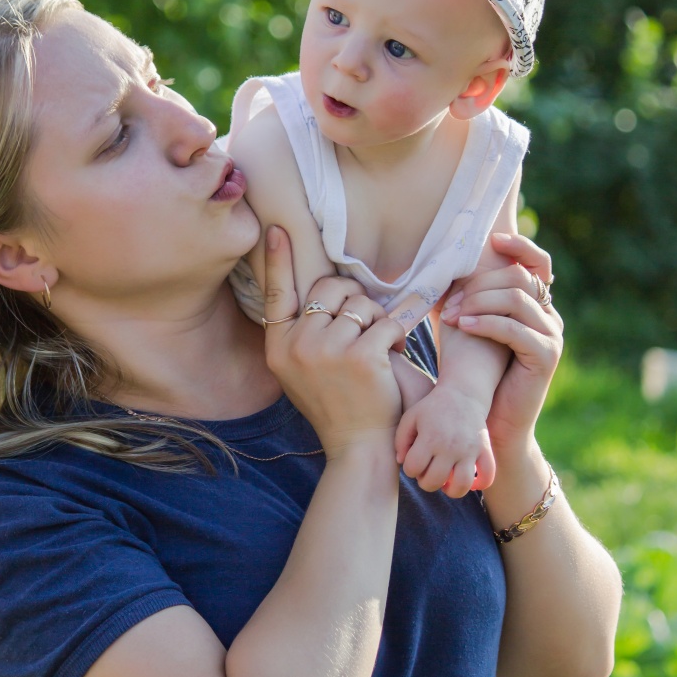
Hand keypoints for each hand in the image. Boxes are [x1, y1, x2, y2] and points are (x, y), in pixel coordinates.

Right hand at [262, 227, 405, 458]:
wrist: (360, 447)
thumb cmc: (339, 403)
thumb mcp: (303, 369)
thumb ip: (303, 332)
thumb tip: (318, 288)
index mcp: (278, 347)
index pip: (278, 293)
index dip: (280, 259)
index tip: (279, 228)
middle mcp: (297, 346)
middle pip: (330, 289)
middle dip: (355, 300)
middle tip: (367, 327)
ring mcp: (327, 351)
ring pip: (361, 304)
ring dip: (378, 320)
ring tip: (380, 348)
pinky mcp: (361, 357)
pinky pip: (386, 322)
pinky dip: (398, 334)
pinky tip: (395, 354)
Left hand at [395, 384, 495, 496]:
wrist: (463, 394)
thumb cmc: (433, 407)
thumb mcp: (411, 417)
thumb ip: (400, 440)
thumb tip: (401, 462)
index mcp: (430, 438)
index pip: (413, 468)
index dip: (410, 469)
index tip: (414, 461)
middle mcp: (450, 447)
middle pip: (433, 482)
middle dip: (426, 482)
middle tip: (427, 472)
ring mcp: (470, 450)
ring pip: (461, 486)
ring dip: (451, 490)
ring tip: (447, 482)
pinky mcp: (485, 451)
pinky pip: (487, 477)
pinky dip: (480, 484)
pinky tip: (470, 480)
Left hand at [439, 233, 561, 457]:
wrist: (487, 423)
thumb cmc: (473, 374)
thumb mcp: (468, 326)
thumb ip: (465, 297)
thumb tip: (439, 264)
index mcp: (535, 306)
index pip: (538, 263)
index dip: (520, 246)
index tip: (493, 240)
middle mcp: (549, 317)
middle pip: (518, 278)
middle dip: (479, 286)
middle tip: (450, 304)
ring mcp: (552, 337)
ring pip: (516, 299)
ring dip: (479, 303)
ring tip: (452, 317)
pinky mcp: (546, 357)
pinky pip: (516, 328)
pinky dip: (487, 323)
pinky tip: (463, 326)